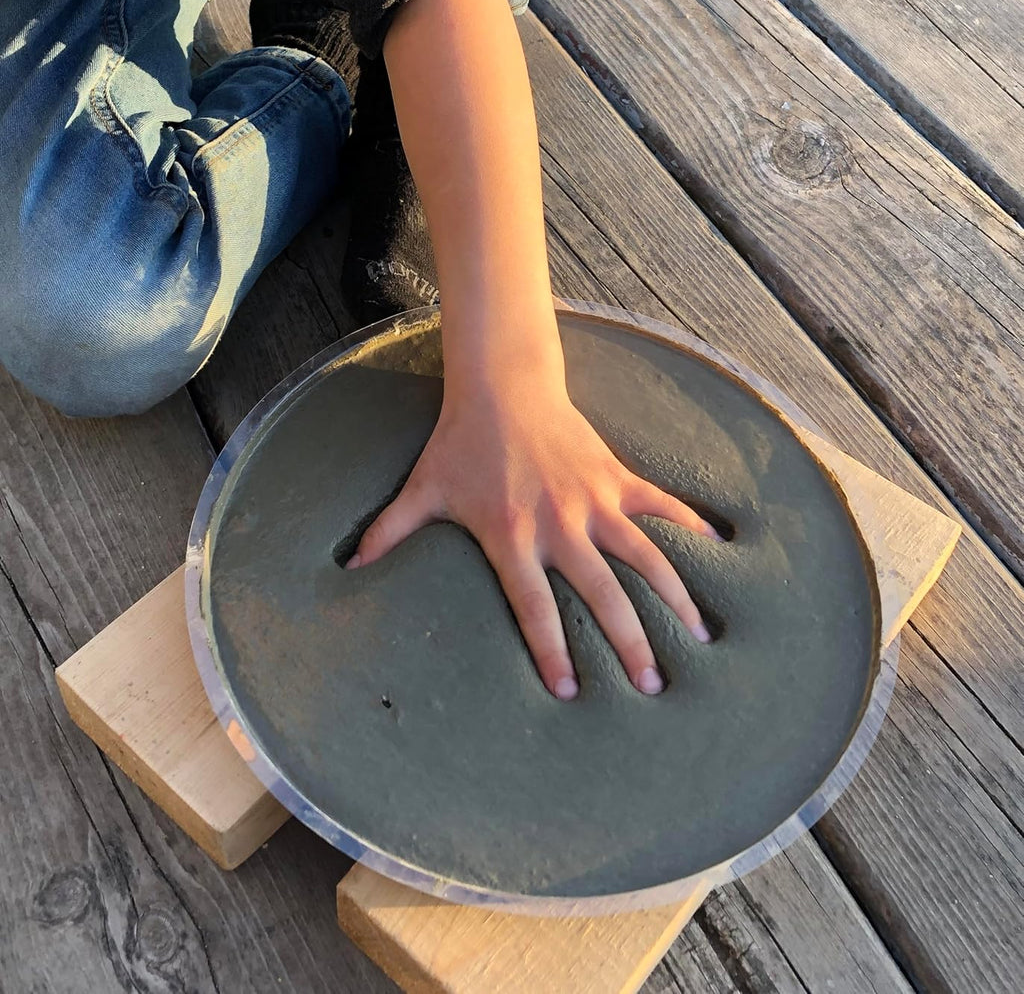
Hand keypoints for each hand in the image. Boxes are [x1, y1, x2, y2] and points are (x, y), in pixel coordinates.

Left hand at [346, 374, 721, 699]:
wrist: (501, 385)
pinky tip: (716, 548)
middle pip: (602, 594)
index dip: (552, 652)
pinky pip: (659, 503)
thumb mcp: (422, 491)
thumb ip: (388, 532)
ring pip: (643, 555)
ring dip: (673, 597)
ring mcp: (593, 498)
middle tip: (651, 689)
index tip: (570, 694)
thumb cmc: (460, 444)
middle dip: (629, 644)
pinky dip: (687, 524)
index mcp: (511, 536)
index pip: (534, 607)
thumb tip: (345, 566)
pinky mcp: (614, 474)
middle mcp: (558, 523)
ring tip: (699, 636)